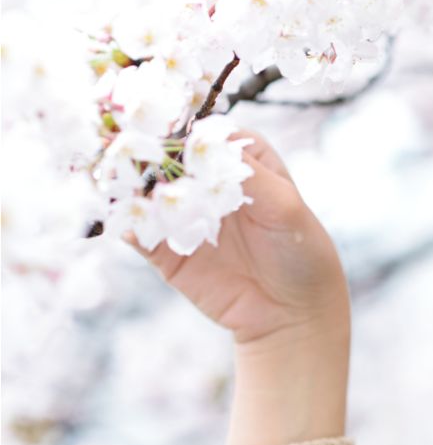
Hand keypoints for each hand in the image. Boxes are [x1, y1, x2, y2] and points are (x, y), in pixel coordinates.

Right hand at [125, 126, 351, 444]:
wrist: (292, 312)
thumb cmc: (300, 251)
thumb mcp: (285, 208)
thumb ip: (250, 177)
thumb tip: (208, 146)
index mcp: (243, 162)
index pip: (210, 136)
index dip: (188, 132)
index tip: (168, 133)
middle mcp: (209, 182)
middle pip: (171, 161)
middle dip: (149, 155)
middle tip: (128, 150)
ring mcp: (186, 214)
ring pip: (150, 194)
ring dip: (131, 187)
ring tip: (118, 182)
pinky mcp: (168, 250)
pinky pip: (141, 232)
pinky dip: (129, 225)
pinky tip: (126, 223)